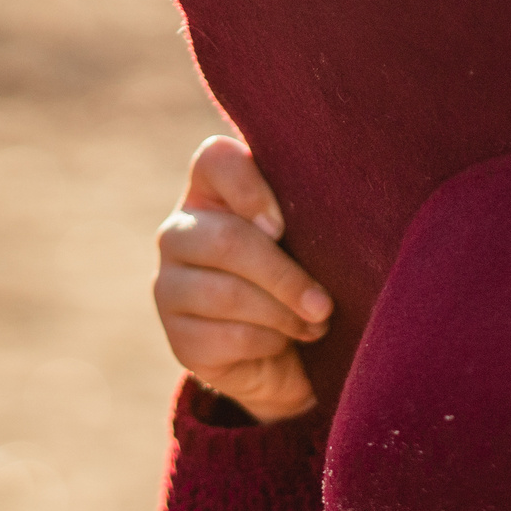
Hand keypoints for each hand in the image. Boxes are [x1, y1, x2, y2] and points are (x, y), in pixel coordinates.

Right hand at [154, 136, 332, 423]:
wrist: (287, 351)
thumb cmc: (303, 273)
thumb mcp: (308, 235)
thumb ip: (306, 209)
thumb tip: (340, 206)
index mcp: (211, 192)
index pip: (215, 159)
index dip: (248, 189)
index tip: (282, 226)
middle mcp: (179, 233)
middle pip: (226, 241)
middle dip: (285, 276)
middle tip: (324, 303)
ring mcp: (170, 288)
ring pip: (227, 295)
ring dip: (283, 314)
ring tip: (316, 324)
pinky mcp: (179, 339)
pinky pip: (226, 337)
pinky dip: (268, 343)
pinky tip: (285, 342)